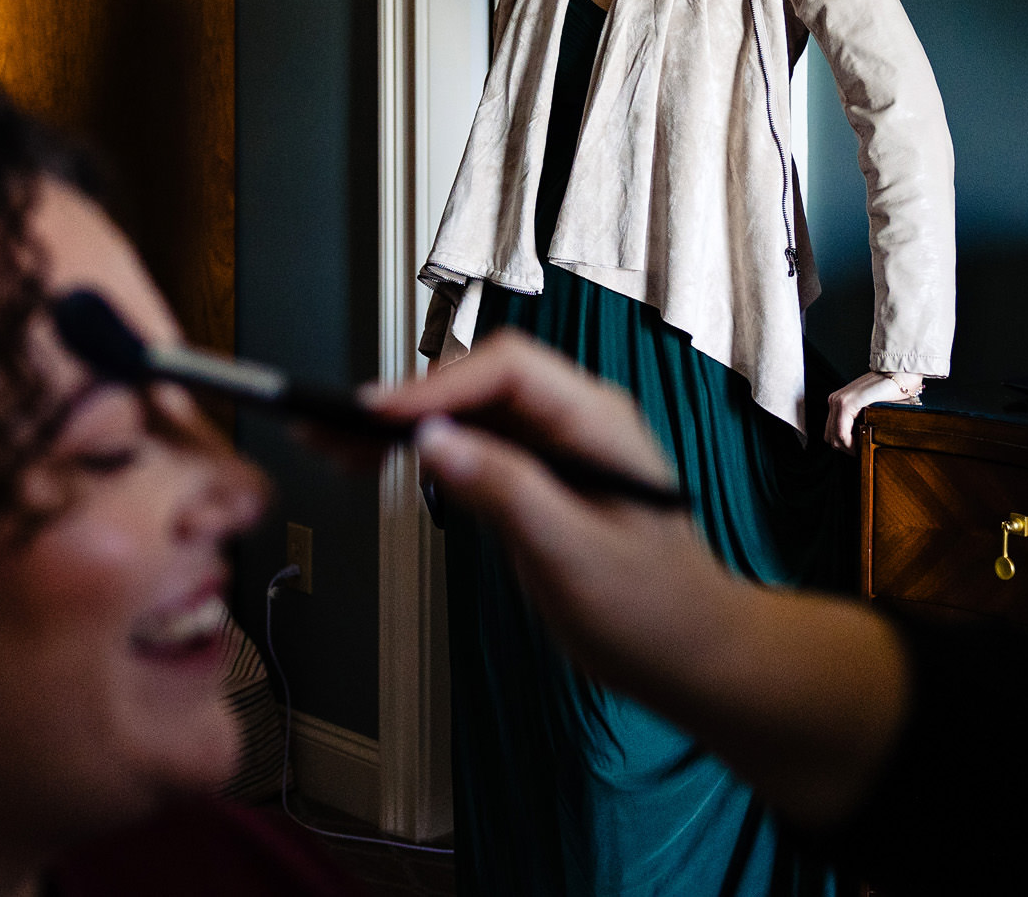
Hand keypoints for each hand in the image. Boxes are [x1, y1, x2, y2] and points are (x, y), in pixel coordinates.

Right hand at [370, 333, 726, 690]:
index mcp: (597, 422)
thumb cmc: (656, 611)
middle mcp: (572, 421)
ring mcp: (550, 448)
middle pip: (474, 382)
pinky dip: (418, 453)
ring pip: (461, 413)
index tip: (380, 415)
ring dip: (400, 426)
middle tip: (336, 430)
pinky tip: (375, 465)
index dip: (438, 385)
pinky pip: (466, 447)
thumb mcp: (576, 556)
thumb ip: (506, 491)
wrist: (692, 657)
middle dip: (404, 403)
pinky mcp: (530, 477)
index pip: (508, 370)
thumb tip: (434, 441)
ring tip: (335, 446)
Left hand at [824, 372, 920, 451]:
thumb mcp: (871, 406)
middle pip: (830, 436)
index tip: (859, 452)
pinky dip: (849, 443)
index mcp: (839, 401)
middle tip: (862, 453)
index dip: (844, 446)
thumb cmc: (892, 390)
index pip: (832, 431)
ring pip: (834, 436)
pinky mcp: (847, 403)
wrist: (900, 373)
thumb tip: (863, 439)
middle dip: (845, 449)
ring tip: (863, 450)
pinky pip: (841, 432)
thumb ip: (862, 418)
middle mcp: (834, 400)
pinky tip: (861, 445)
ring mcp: (838, 401)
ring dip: (848, 448)